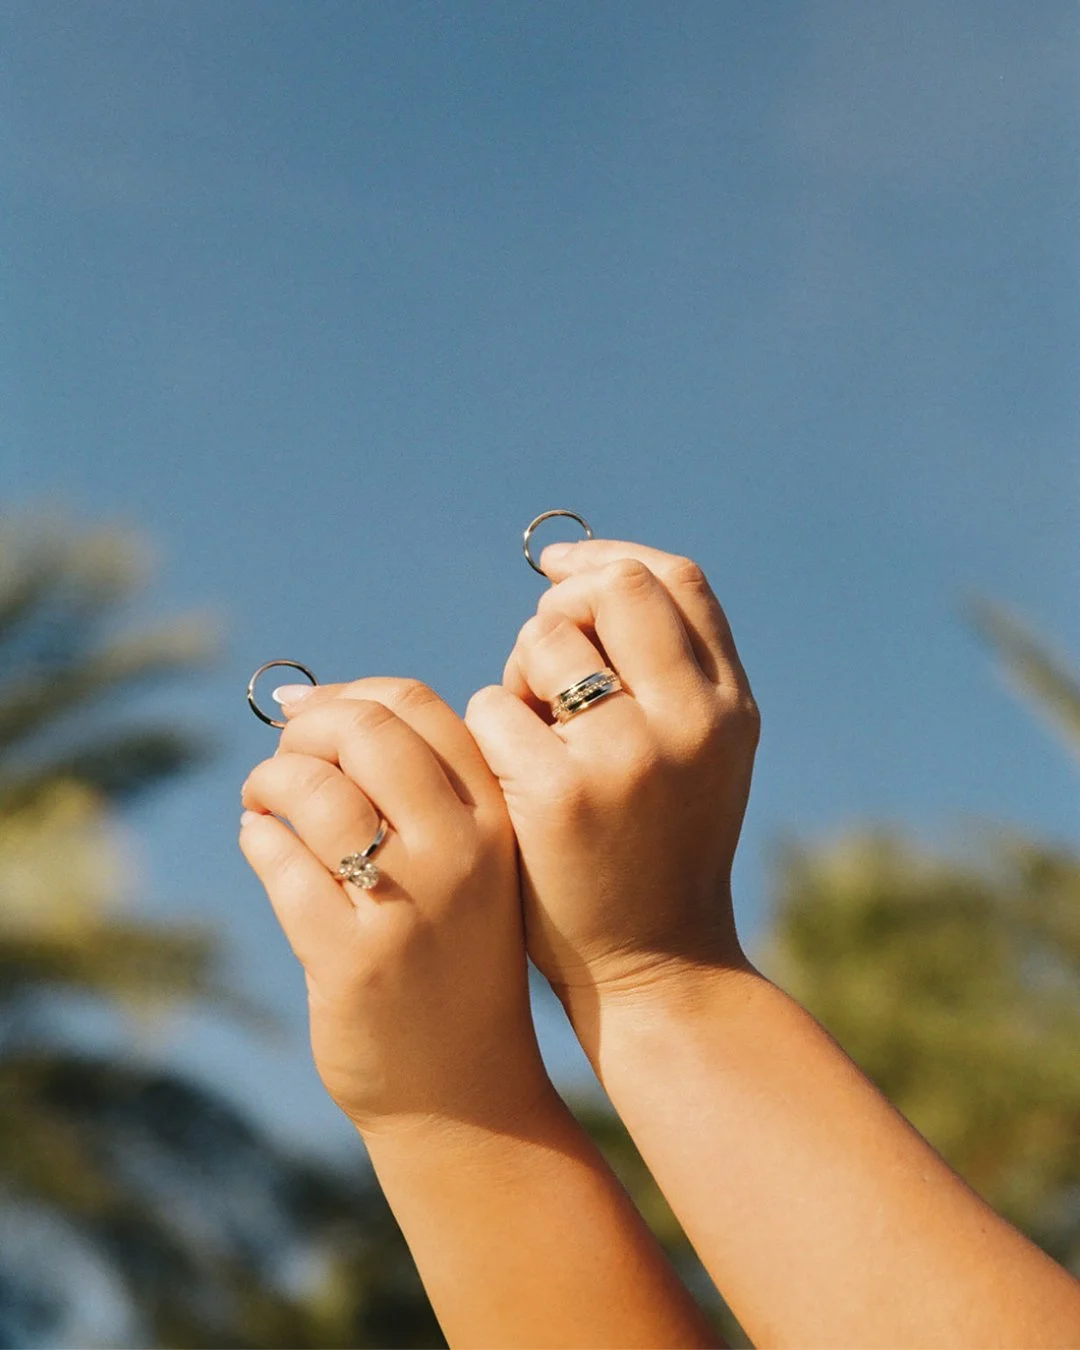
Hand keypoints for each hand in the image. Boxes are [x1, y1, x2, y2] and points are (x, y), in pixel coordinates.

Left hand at [240, 678, 547, 1134]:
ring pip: (314, 791)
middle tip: (283, 761)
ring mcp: (409, 904)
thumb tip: (305, 705)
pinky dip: (257, 839)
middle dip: (303, 732)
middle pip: (363, 731)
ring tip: (262, 804)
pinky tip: (262, 845)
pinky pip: (281, 861)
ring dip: (268, 782)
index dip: (348, 695)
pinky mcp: (352, 958)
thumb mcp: (473, 862)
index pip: (417, 705)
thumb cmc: (457, 956)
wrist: (468, 1093)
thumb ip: (420, 787)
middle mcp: (462, 851)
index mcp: (498, 816)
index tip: (310, 716)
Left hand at [465, 541, 759, 1001]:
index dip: (610, 560)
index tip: (558, 570)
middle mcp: (691, 721)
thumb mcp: (697, 758)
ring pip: (543, 642)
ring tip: (530, 737)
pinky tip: (505, 783)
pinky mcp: (559, 795)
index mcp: (728, 706)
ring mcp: (628, 757)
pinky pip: (493, 706)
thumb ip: (667, 676)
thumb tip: (584, 579)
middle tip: (539, 665)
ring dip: (518, 676)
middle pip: (613, 591)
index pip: (676, 580)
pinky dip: (489, 731)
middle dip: (561, 610)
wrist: (656, 969)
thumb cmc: (659, 853)